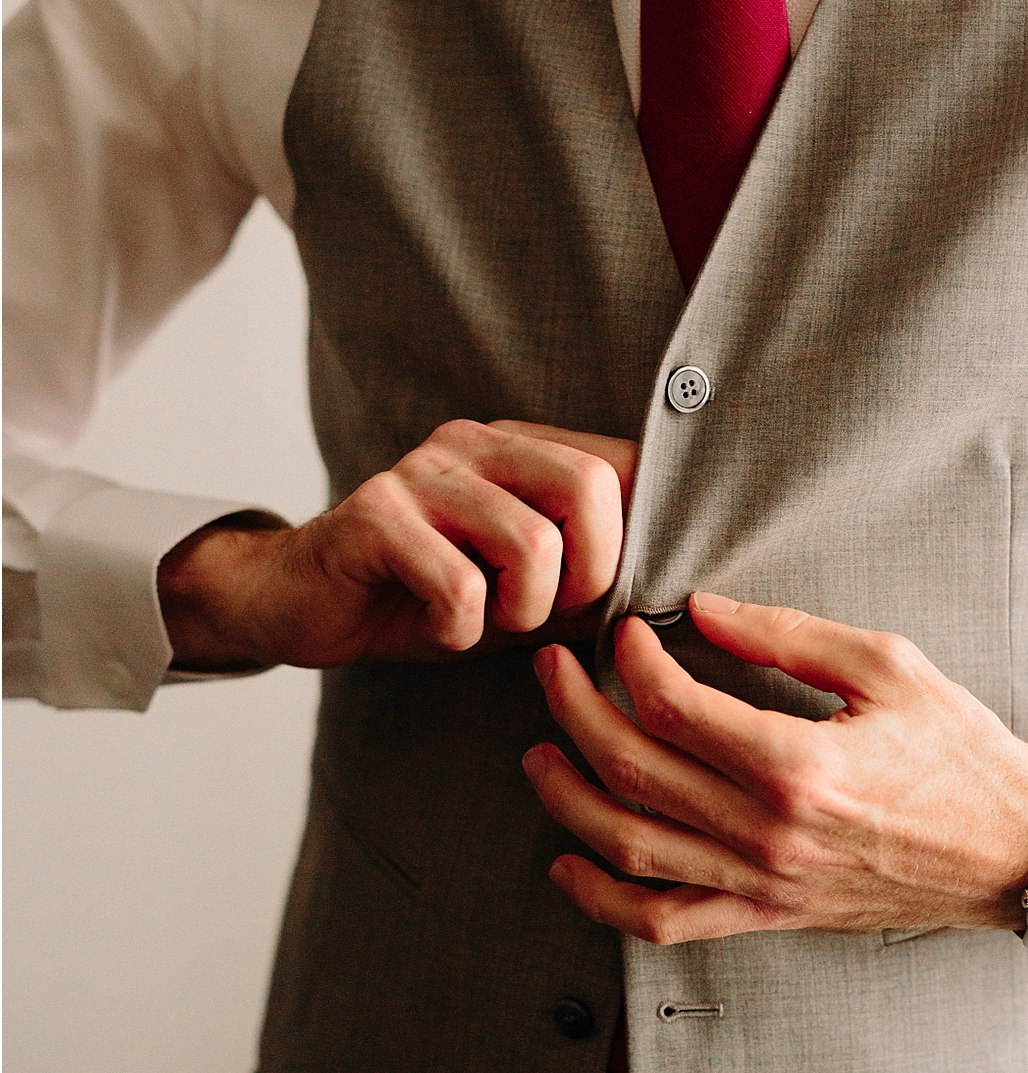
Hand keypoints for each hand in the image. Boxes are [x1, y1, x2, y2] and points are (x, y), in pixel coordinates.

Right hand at [157, 419, 634, 669]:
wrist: (305, 607)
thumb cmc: (429, 600)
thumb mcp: (528, 593)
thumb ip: (595, 582)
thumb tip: (676, 593)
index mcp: (519, 449)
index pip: (621, 467)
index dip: (632, 542)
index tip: (602, 594)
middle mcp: (472, 443)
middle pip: (589, 489)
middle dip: (589, 576)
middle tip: (546, 615)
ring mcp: (420, 473)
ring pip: (531, 544)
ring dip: (522, 613)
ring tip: (489, 623)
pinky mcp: (373, 516)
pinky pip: (460, 584)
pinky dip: (462, 629)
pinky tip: (440, 627)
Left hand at [523, 594, 1027, 942]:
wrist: (1015, 849)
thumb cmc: (962, 754)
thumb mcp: (888, 666)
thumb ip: (786, 634)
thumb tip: (700, 607)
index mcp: (798, 764)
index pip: (671, 706)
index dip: (630, 660)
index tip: (624, 633)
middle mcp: (770, 832)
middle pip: (631, 769)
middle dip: (574, 710)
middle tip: (554, 671)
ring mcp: (764, 882)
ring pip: (627, 846)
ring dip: (566, 796)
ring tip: (542, 752)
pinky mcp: (769, 915)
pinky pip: (664, 921)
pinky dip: (603, 897)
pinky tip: (571, 861)